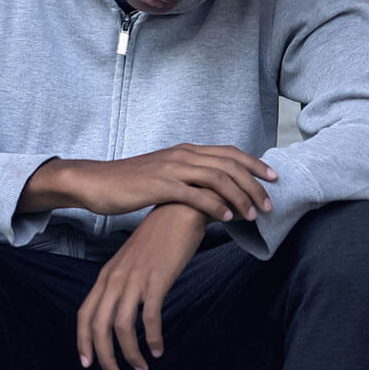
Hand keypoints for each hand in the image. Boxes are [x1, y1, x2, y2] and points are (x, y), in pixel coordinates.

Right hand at [19, 144, 275, 221]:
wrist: (95, 182)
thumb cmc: (128, 182)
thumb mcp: (163, 173)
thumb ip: (187, 177)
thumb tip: (213, 192)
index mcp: (184, 151)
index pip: (228, 152)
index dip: (254, 164)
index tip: (273, 178)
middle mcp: (180, 155)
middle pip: (229, 164)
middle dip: (254, 184)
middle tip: (269, 204)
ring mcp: (170, 169)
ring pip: (217, 178)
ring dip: (240, 197)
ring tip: (253, 215)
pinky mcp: (158, 186)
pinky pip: (194, 194)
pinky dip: (215, 206)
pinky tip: (226, 218)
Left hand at [77, 204, 206, 369]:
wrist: (177, 212)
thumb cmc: (157, 241)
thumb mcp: (131, 263)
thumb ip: (124, 285)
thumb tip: (121, 313)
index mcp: (106, 276)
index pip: (85, 313)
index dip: (83, 340)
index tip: (87, 362)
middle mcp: (115, 279)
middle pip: (99, 326)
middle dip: (104, 356)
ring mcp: (134, 279)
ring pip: (122, 326)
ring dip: (130, 353)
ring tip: (141, 368)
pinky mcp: (156, 280)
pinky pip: (150, 317)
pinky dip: (152, 337)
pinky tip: (158, 348)